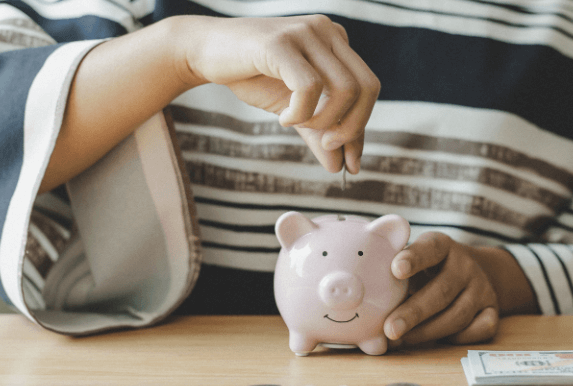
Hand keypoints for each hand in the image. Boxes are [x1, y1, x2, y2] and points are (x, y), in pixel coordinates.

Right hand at [171, 15, 378, 172]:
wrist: (204, 51)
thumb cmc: (250, 75)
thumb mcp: (292, 108)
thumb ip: (318, 134)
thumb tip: (340, 167)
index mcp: (336, 41)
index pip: (368, 87)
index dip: (361, 127)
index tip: (350, 162)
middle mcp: (327, 31)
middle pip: (367, 87)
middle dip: (352, 128)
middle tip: (326, 145)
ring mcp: (305, 33)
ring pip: (344, 88)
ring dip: (322, 120)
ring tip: (296, 123)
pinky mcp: (280, 42)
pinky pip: (309, 87)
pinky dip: (300, 113)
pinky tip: (283, 117)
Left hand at [383, 232, 537, 346]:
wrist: (476, 271)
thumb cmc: (429, 270)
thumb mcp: (413, 260)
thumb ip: (392, 274)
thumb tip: (359, 305)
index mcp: (441, 246)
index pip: (430, 248)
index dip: (414, 258)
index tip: (396, 269)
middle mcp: (465, 265)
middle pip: (442, 290)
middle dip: (414, 312)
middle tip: (390, 328)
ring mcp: (482, 288)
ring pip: (458, 315)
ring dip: (428, 331)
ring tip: (402, 339)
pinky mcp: (493, 310)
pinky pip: (480, 329)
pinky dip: (458, 339)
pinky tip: (436, 341)